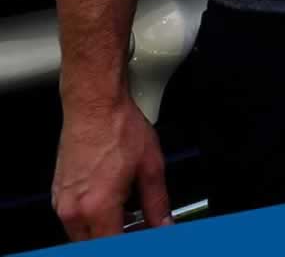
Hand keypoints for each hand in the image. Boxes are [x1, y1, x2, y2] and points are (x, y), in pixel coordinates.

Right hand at [52, 97, 170, 240]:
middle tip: (142, 228)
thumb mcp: (150, 167)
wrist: (94, 106)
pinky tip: (112, 203)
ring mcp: (61, 202)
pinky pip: (73, 220)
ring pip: (82, 236)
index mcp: (98, 207)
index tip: (146, 235)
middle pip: (95, 245)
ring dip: (104, 232)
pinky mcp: (56, 193)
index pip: (114, 246)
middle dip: (119, 238)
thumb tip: (163, 224)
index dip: (134, 242)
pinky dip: (92, 220)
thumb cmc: (118, 129)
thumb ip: (157, 203)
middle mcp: (74, 209)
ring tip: (130, 214)